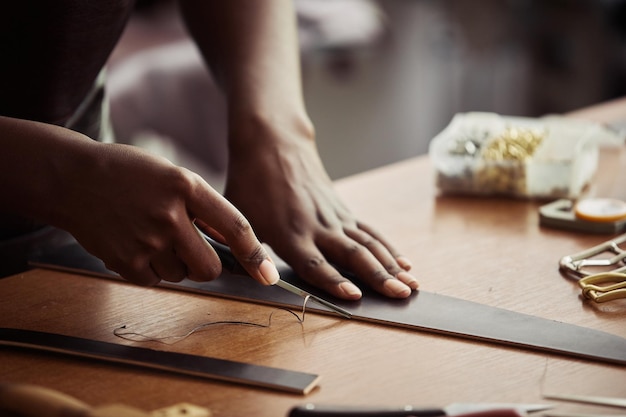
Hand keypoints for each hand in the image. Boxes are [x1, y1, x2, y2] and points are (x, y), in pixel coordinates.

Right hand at [59, 142, 278, 286]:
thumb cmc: (130, 174)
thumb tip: (232, 245)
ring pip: (182, 276)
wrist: (72, 178)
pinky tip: (136, 244)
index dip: (256, 255)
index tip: (268, 276)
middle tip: (192, 249)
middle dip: (208, 265)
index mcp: (186, 186)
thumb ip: (204, 208)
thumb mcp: (173, 176)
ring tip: (152, 236)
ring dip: (176, 264)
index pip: (235, 227)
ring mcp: (146, 241)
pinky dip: (151, 270)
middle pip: (211, 268)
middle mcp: (169, 215)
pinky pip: (156, 281)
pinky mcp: (124, 262)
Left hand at [224, 123, 417, 299]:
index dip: (334, 281)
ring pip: (368, 244)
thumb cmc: (250, 184)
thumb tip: (257, 280)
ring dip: (392, 266)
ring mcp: (334, 217)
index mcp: (289, 233)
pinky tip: (404, 262)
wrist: (272, 145)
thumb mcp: (241, 218)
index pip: (314, 263)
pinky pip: (370, 232)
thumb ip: (249, 252)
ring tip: (413, 285)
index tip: (355, 296)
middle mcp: (318, 227)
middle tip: (403, 295)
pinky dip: (388, 248)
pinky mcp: (343, 211)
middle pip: (353, 255)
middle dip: (379, 277)